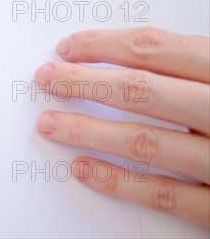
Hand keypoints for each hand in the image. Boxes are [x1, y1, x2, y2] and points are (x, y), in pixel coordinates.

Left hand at [35, 27, 209, 225]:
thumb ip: (199, 65)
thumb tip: (132, 48)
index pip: (155, 48)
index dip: (104, 45)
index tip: (68, 47)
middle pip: (140, 90)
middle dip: (84, 82)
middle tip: (45, 79)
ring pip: (144, 141)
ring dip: (88, 130)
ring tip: (49, 123)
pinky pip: (166, 196)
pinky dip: (119, 182)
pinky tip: (83, 168)